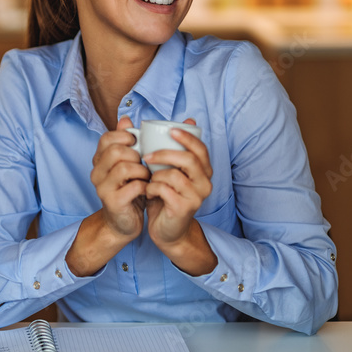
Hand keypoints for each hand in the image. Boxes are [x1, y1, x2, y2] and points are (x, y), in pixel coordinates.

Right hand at [89, 115, 150, 241]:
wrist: (124, 223)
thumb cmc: (129, 190)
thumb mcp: (129, 163)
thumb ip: (127, 142)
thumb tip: (125, 118)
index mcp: (99, 159)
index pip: (107, 138)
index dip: (125, 136)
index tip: (137, 143)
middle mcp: (97, 172)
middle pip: (116, 151)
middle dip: (136, 155)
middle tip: (144, 163)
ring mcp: (102, 188)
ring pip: (125, 168)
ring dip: (143, 170)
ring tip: (148, 176)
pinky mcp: (113, 202)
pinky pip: (133, 186)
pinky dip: (145, 186)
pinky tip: (148, 189)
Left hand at [144, 118, 212, 248]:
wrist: (167, 231)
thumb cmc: (167, 197)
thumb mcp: (170, 171)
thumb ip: (174, 150)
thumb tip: (184, 120)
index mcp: (203, 171)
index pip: (201, 149)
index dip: (187, 137)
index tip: (171, 129)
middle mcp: (205, 183)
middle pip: (189, 159)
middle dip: (165, 153)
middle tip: (147, 155)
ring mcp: (196, 197)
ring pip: (174, 174)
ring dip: (155, 175)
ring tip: (148, 181)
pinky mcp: (184, 208)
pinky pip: (165, 190)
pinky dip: (152, 189)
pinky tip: (148, 193)